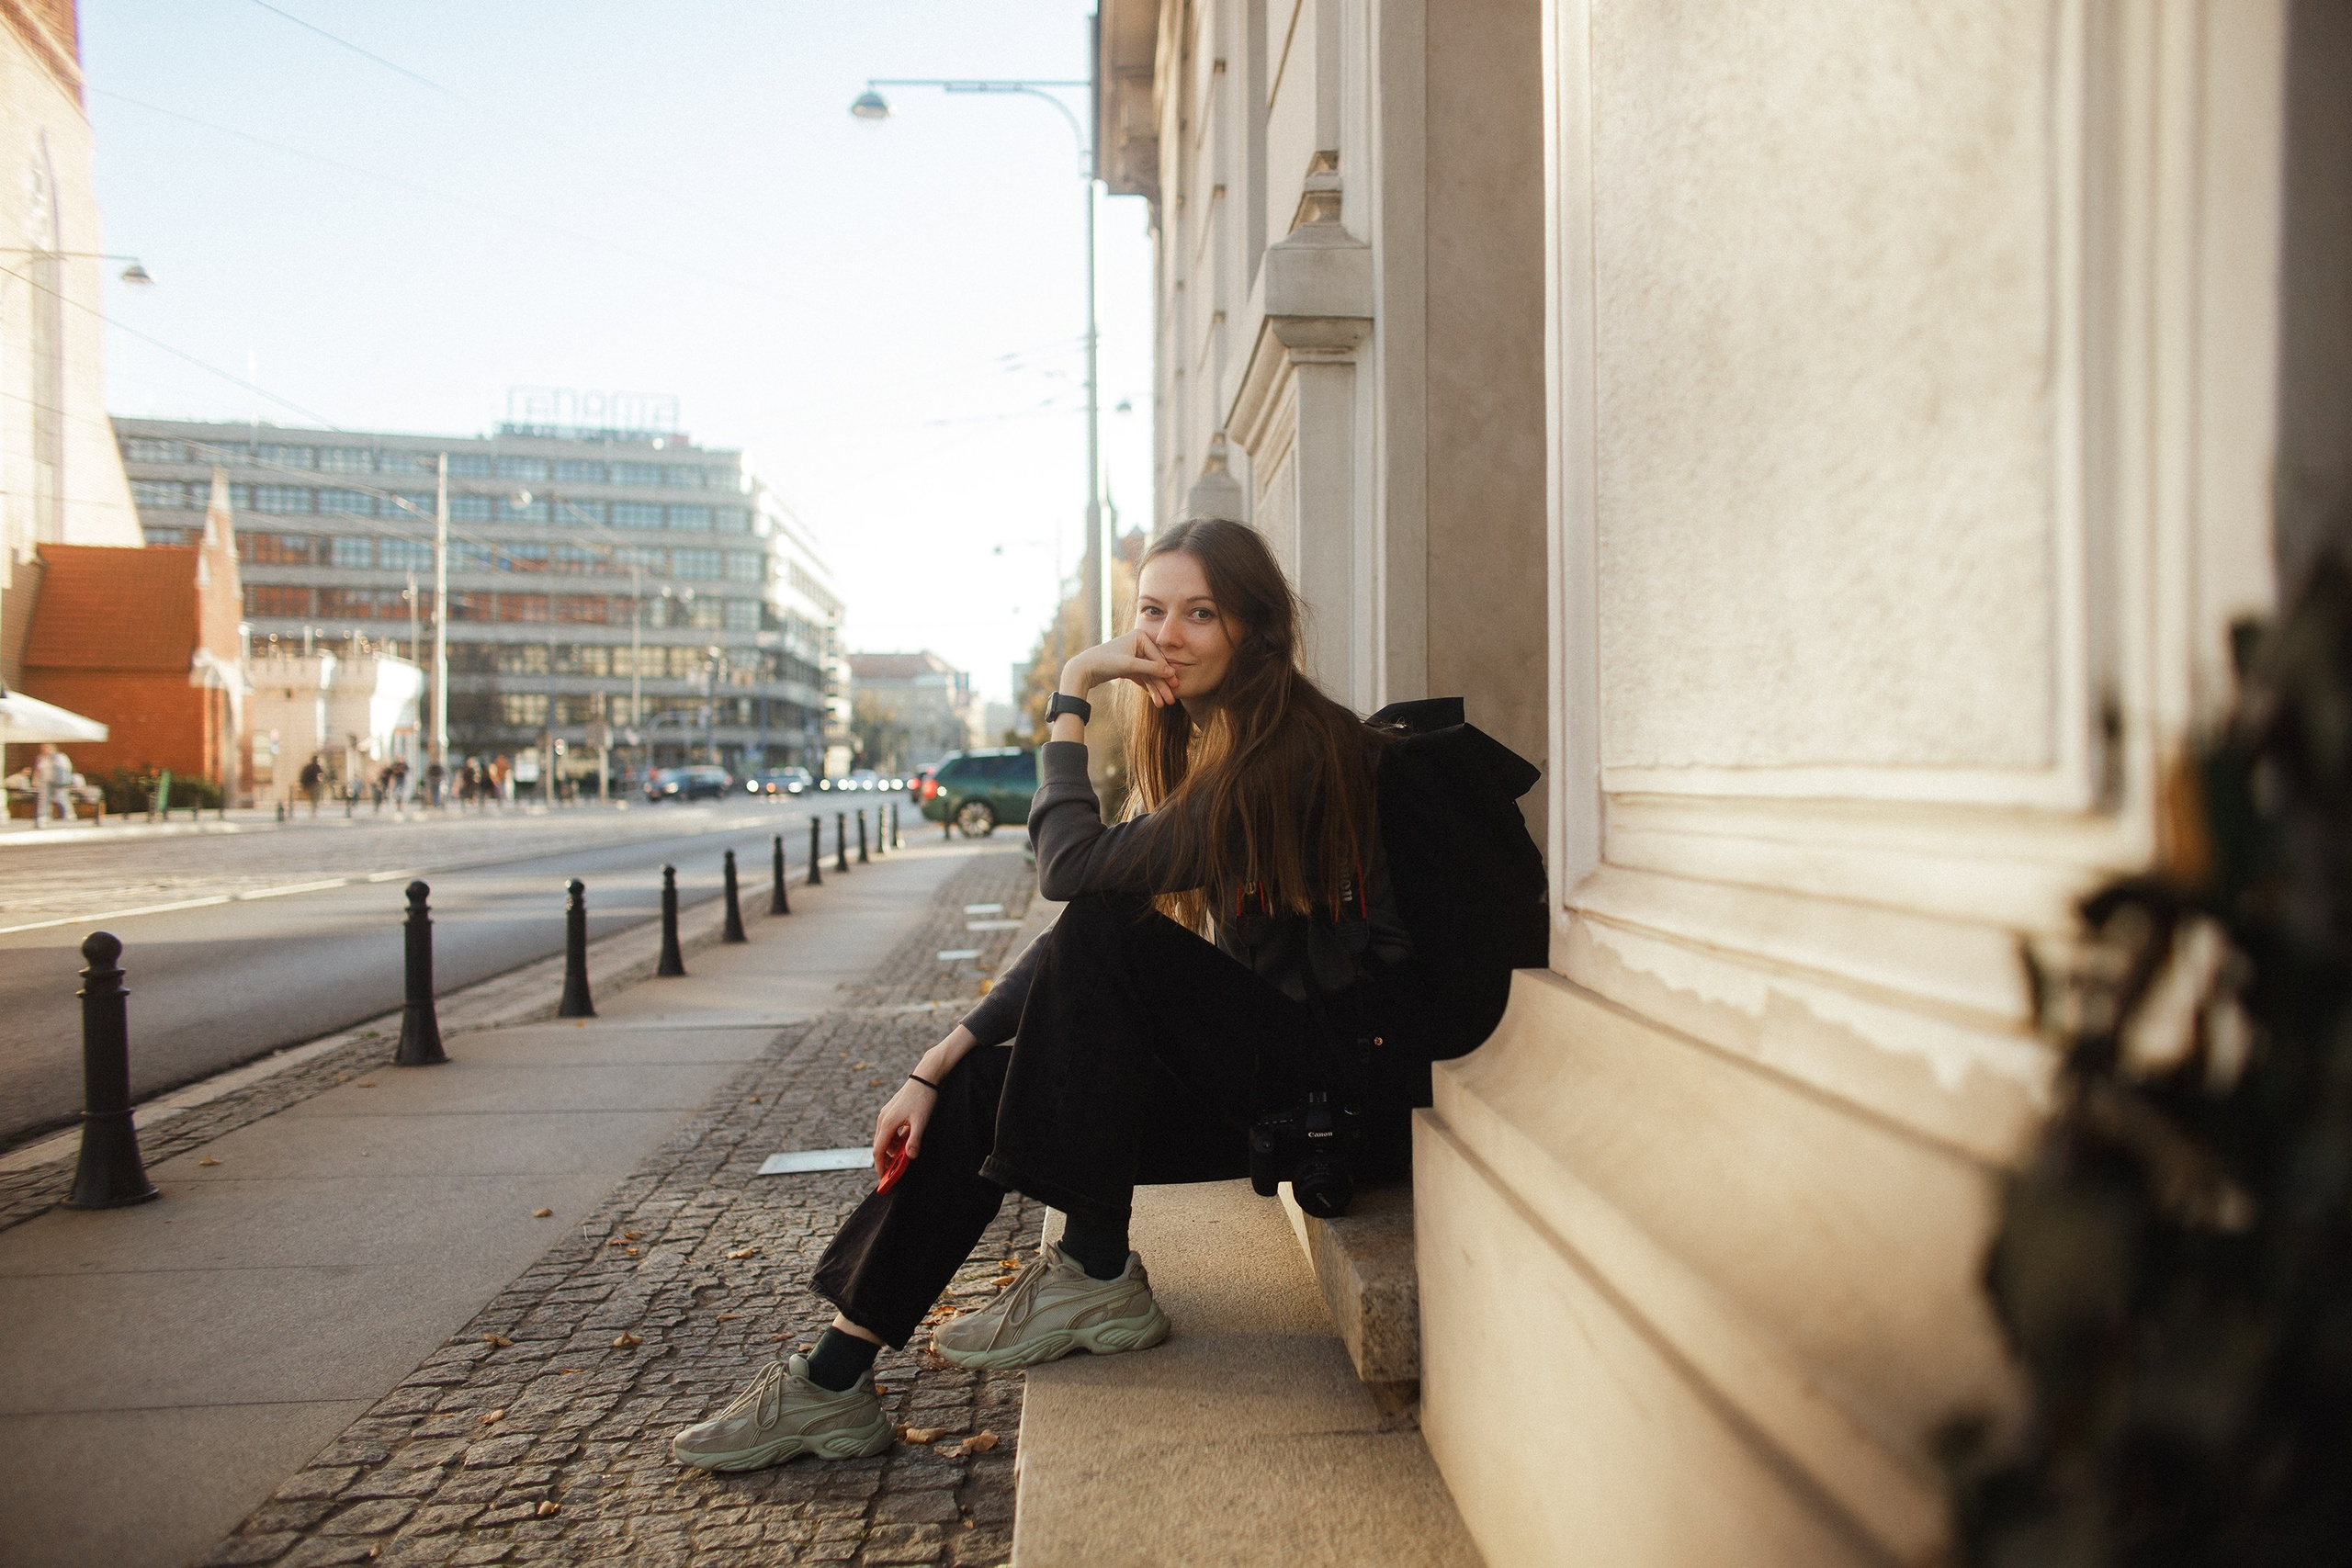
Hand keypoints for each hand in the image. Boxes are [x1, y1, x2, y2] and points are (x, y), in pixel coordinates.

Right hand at [873, 1076, 936, 1173]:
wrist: (925, 1077)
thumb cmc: (923, 1098)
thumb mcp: (921, 1122)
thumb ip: (914, 1140)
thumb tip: (909, 1157)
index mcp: (888, 1123)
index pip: (878, 1151)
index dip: (880, 1166)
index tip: (883, 1179)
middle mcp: (883, 1119)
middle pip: (879, 1145)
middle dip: (885, 1160)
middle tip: (893, 1173)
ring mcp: (886, 1114)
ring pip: (884, 1138)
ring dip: (891, 1149)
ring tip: (902, 1158)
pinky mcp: (891, 1111)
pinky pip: (889, 1130)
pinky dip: (894, 1139)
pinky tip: (906, 1141)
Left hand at [1062, 629, 1178, 708]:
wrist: (1083, 669)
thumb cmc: (1105, 662)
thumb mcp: (1130, 665)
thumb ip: (1152, 668)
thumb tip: (1171, 672)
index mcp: (1140, 637)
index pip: (1158, 657)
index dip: (1166, 674)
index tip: (1176, 687)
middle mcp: (1138, 644)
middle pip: (1154, 667)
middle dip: (1162, 685)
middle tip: (1171, 700)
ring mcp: (1133, 655)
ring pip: (1148, 675)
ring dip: (1155, 690)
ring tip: (1162, 704)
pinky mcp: (1128, 666)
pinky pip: (1142, 677)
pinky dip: (1147, 688)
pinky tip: (1155, 698)